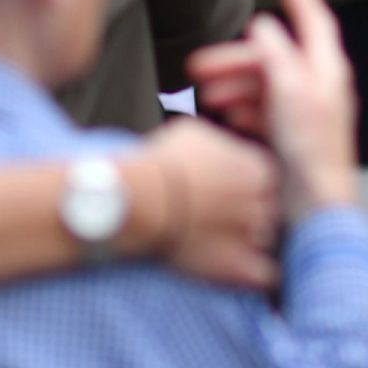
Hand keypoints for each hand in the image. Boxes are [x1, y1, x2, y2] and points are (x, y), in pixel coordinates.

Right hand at [134, 117, 280, 289]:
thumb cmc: (163, 163)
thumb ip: (222, 144)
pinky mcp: (241, 268)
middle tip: (216, 210)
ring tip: (216, 235)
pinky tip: (236, 265)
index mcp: (259, 171)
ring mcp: (255, 237)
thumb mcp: (195, 134)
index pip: (266, 179)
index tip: (223, 185)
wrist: (141, 197)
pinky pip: (265, 275)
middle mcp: (264, 203)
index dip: (243, 182)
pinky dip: (255, 272)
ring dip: (248, 238)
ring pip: (267, 239)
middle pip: (268, 209)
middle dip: (247, 210)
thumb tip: (222, 149)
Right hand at [190, 0, 358, 220]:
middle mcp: (317, 88)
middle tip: (196, 68)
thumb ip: (275, 53)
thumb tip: (263, 25)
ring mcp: (304, 111)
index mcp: (324, 73)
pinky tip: (226, 116)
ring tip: (207, 98)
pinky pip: (261, 109)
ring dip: (233, 86)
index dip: (303, 2)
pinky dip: (242, 107)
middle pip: (273, 58)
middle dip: (234, 60)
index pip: (316, 26)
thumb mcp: (289, 91)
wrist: (313, 204)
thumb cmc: (308, 150)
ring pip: (263, 84)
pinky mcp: (291, 134)